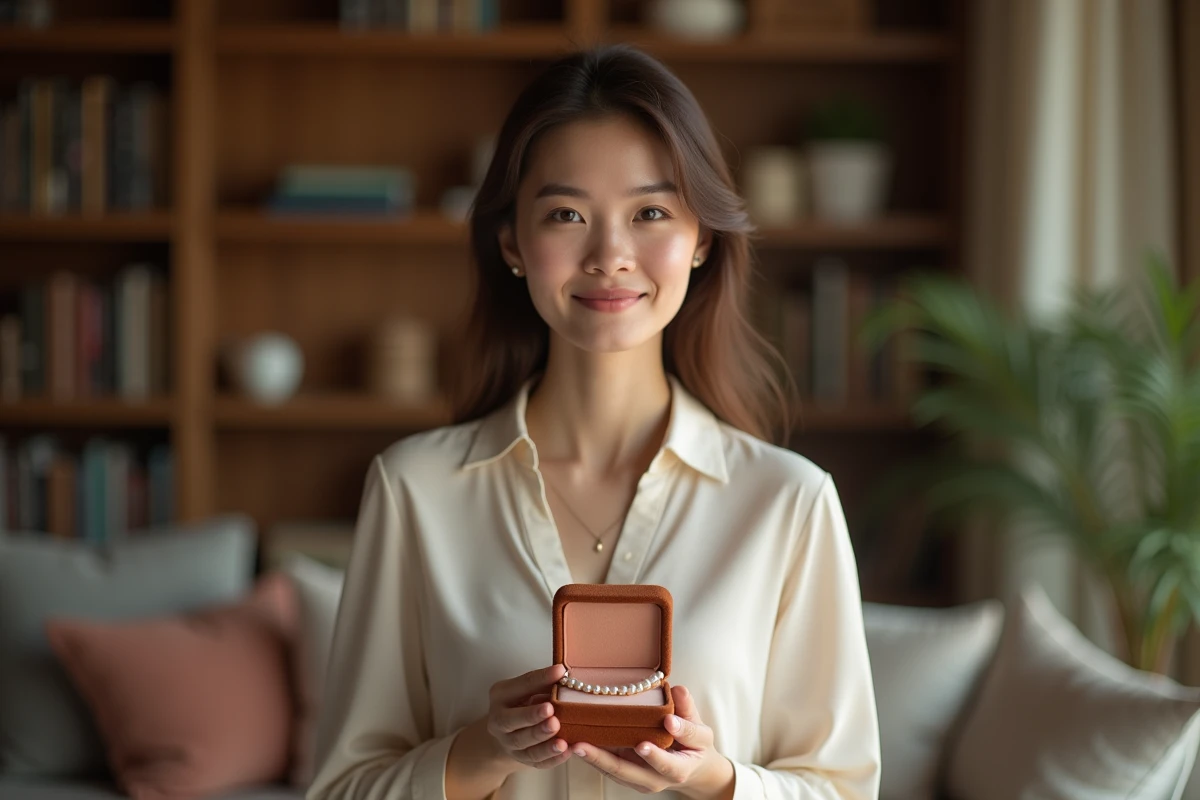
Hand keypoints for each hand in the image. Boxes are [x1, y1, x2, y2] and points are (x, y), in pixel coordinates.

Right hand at [484, 663, 573, 771]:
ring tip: (562, 741)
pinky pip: (536, 762)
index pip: (520, 686)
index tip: (559, 672)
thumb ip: (543, 682)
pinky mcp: (521, 760)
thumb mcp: (527, 688)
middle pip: (512, 722)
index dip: (539, 679)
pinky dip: (552, 759)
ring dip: (544, 744)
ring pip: (524, 746)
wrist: (508, 731)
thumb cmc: (522, 703)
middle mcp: (499, 722)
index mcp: (500, 696)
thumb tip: (562, 672)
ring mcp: (508, 744)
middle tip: (552, 715)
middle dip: (532, 718)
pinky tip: (567, 751)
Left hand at [570, 685, 733, 798]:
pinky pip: (607, 766)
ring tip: (571, 742)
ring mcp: (638, 780)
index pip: (666, 764)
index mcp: (678, 769)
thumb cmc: (696, 748)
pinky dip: (591, 756)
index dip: (654, 755)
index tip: (642, 744)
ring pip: (611, 771)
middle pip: (626, 772)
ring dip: (589, 758)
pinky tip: (574, 741)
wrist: (693, 770)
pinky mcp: (627, 775)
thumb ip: (688, 712)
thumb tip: (678, 690)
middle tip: (582, 745)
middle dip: (602, 759)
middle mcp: (655, 779)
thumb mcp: (702, 732)